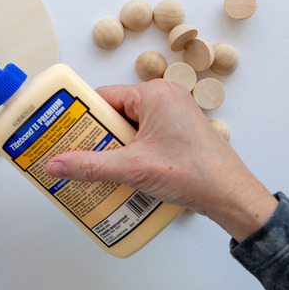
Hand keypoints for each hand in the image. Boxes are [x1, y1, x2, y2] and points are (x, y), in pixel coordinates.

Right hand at [46, 79, 277, 241]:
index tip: (65, 131)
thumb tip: (56, 164)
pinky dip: (132, 149)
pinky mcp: (179, 129)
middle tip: (78, 153)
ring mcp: (174, 113)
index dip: (83, 115)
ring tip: (98, 165)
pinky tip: (123, 169)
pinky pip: (145, 133)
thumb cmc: (195, 172)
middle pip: (116, 111)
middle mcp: (165, 96)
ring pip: (130, 124)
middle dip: (97, 134)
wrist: (232, 195)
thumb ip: (91, 166)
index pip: (104, 97)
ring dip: (114, 144)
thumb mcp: (134, 168)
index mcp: (154, 94)